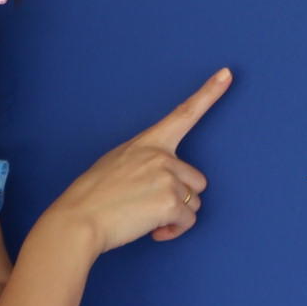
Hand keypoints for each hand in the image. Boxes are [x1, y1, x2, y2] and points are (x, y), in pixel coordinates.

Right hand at [46, 69, 229, 251]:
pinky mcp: (170, 202)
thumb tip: (162, 177)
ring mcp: (168, 177)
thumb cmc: (93, 195)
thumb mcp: (117, 162)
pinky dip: (174, 230)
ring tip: (149, 219)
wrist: (80, 219)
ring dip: (177, 216)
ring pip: (194, 203)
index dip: (209, 93)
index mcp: (148, 142)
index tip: (226, 74)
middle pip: (196, 180)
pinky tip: (154, 231)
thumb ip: (145, 161)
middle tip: (153, 207)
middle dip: (181, 197)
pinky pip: (187, 220)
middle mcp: (162, 156)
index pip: (184, 114)